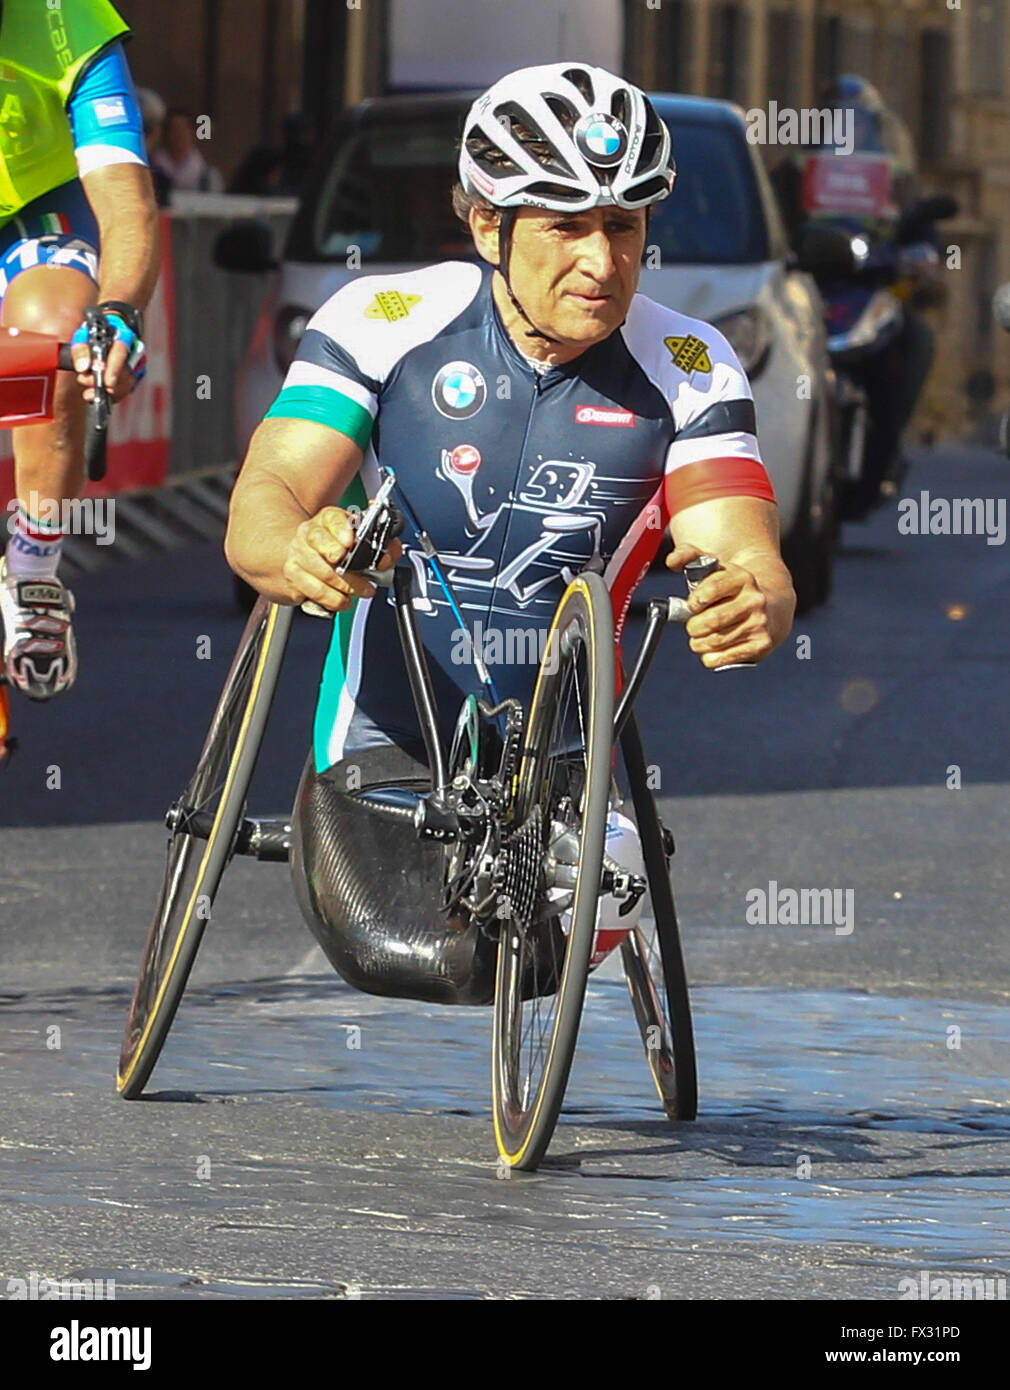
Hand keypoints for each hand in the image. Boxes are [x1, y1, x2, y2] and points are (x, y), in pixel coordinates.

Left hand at [70, 311, 144, 402]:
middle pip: (126, 373)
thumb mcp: (83, 335)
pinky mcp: (133, 378)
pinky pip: (125, 391)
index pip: (122, 351)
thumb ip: (80, 349)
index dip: (115, 368)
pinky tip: (95, 395)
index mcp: (124, 335)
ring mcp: (136, 366)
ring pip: (127, 385)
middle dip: (105, 382)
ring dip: (106, 391)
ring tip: (87, 388)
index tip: (107, 382)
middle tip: (84, 380)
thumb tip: (83, 368)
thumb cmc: (94, 334)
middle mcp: (134, 351)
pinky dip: (110, 396)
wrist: (104, 335)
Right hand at [282, 505, 401, 612]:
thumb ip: (383, 542)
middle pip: (325, 550)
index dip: (342, 530)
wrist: (304, 553)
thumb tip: (392, 551)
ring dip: (346, 589)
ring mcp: (298, 554)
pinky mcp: (292, 575)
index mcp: (328, 519)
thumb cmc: (336, 545)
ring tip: (362, 593)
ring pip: (322, 575)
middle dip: (349, 571)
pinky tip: (342, 600)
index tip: (350, 542)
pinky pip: (313, 592)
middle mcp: (309, 534)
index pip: (333, 519)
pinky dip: (332, 600)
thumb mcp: (361, 538)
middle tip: (367, 584)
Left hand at [666, 542, 774, 667]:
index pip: (712, 588)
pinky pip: (725, 657)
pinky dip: (710, 657)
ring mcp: (760, 623)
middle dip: (693, 626)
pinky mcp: (761, 645)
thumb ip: (689, 557)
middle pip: (712, 620)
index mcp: (742, 577)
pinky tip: (710, 651)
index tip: (692, 606)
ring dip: (698, 643)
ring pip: (716, 641)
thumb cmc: (732, 589)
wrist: (772, 606)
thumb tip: (671, 561)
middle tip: (692, 626)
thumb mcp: (715, 567)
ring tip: (698, 639)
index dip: (694, 601)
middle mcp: (754, 600)